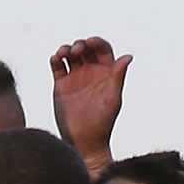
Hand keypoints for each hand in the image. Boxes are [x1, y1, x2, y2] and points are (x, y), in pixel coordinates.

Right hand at [50, 37, 127, 171]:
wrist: (84, 142)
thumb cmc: (103, 123)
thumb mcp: (112, 99)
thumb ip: (118, 77)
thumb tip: (128, 56)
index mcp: (107, 73)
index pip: (103, 50)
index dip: (97, 42)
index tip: (90, 42)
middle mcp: (91, 72)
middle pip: (86, 49)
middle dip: (81, 45)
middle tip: (77, 50)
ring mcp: (76, 77)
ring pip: (70, 55)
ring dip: (67, 49)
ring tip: (64, 54)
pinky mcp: (61, 84)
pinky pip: (57, 66)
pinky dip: (56, 59)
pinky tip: (56, 59)